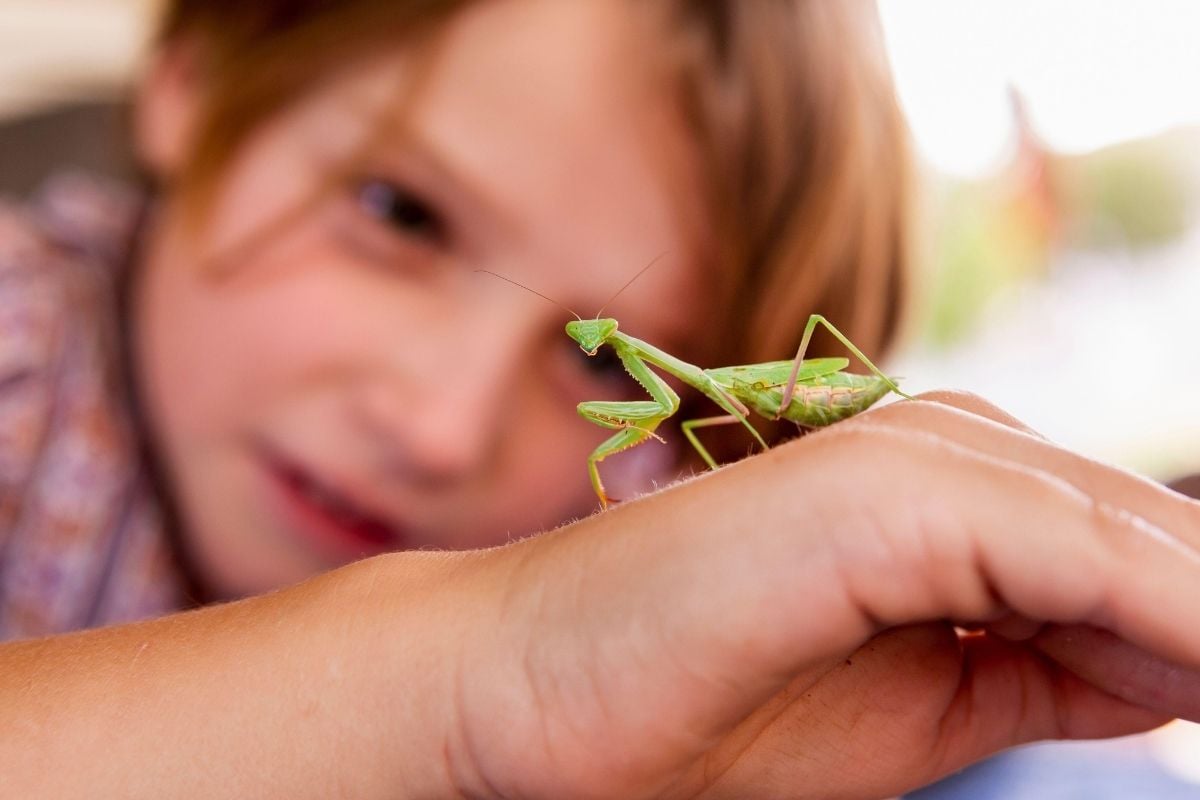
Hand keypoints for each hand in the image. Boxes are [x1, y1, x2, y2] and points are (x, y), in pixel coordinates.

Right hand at [442, 391, 1199, 798]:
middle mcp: (940, 448)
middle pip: (1149, 535)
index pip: (1131, 552)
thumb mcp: (924, 702)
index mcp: (945, 489)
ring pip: (1129, 536)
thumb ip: (1046, 665)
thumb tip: (1170, 666)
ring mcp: (910, 457)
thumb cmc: (694, 702)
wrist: (525, 689)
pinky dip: (1166, 614)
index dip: (1197, 634)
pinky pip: (1072, 554)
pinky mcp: (878, 490)